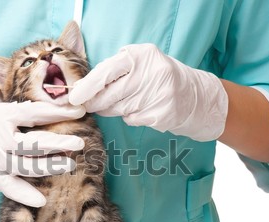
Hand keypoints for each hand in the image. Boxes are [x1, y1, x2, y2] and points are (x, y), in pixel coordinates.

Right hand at [0, 92, 85, 206]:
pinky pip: (12, 189)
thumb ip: (17, 99)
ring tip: (70, 164)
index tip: (80, 111)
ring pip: (30, 167)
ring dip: (52, 166)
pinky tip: (42, 199)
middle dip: (60, 143)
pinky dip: (26, 196)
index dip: (60, 112)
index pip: (36, 113)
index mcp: (2, 116)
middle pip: (36, 144)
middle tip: (80, 143)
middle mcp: (0, 140)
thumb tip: (47, 94)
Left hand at [69, 44, 227, 140]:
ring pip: (118, 108)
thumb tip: (81, 88)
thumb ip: (114, 71)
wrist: (195, 96)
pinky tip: (141, 110)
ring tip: (119, 104)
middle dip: (94, 102)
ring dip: (111, 109)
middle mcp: (151, 73)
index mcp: (142, 56)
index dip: (88, 86)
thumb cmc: (158, 78)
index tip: (74, 97)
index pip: (107, 71)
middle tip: (86, 106)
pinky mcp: (161, 115)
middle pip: (110, 94)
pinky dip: (130, 117)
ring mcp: (158, 95)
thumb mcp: (140, 64)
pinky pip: (131, 119)